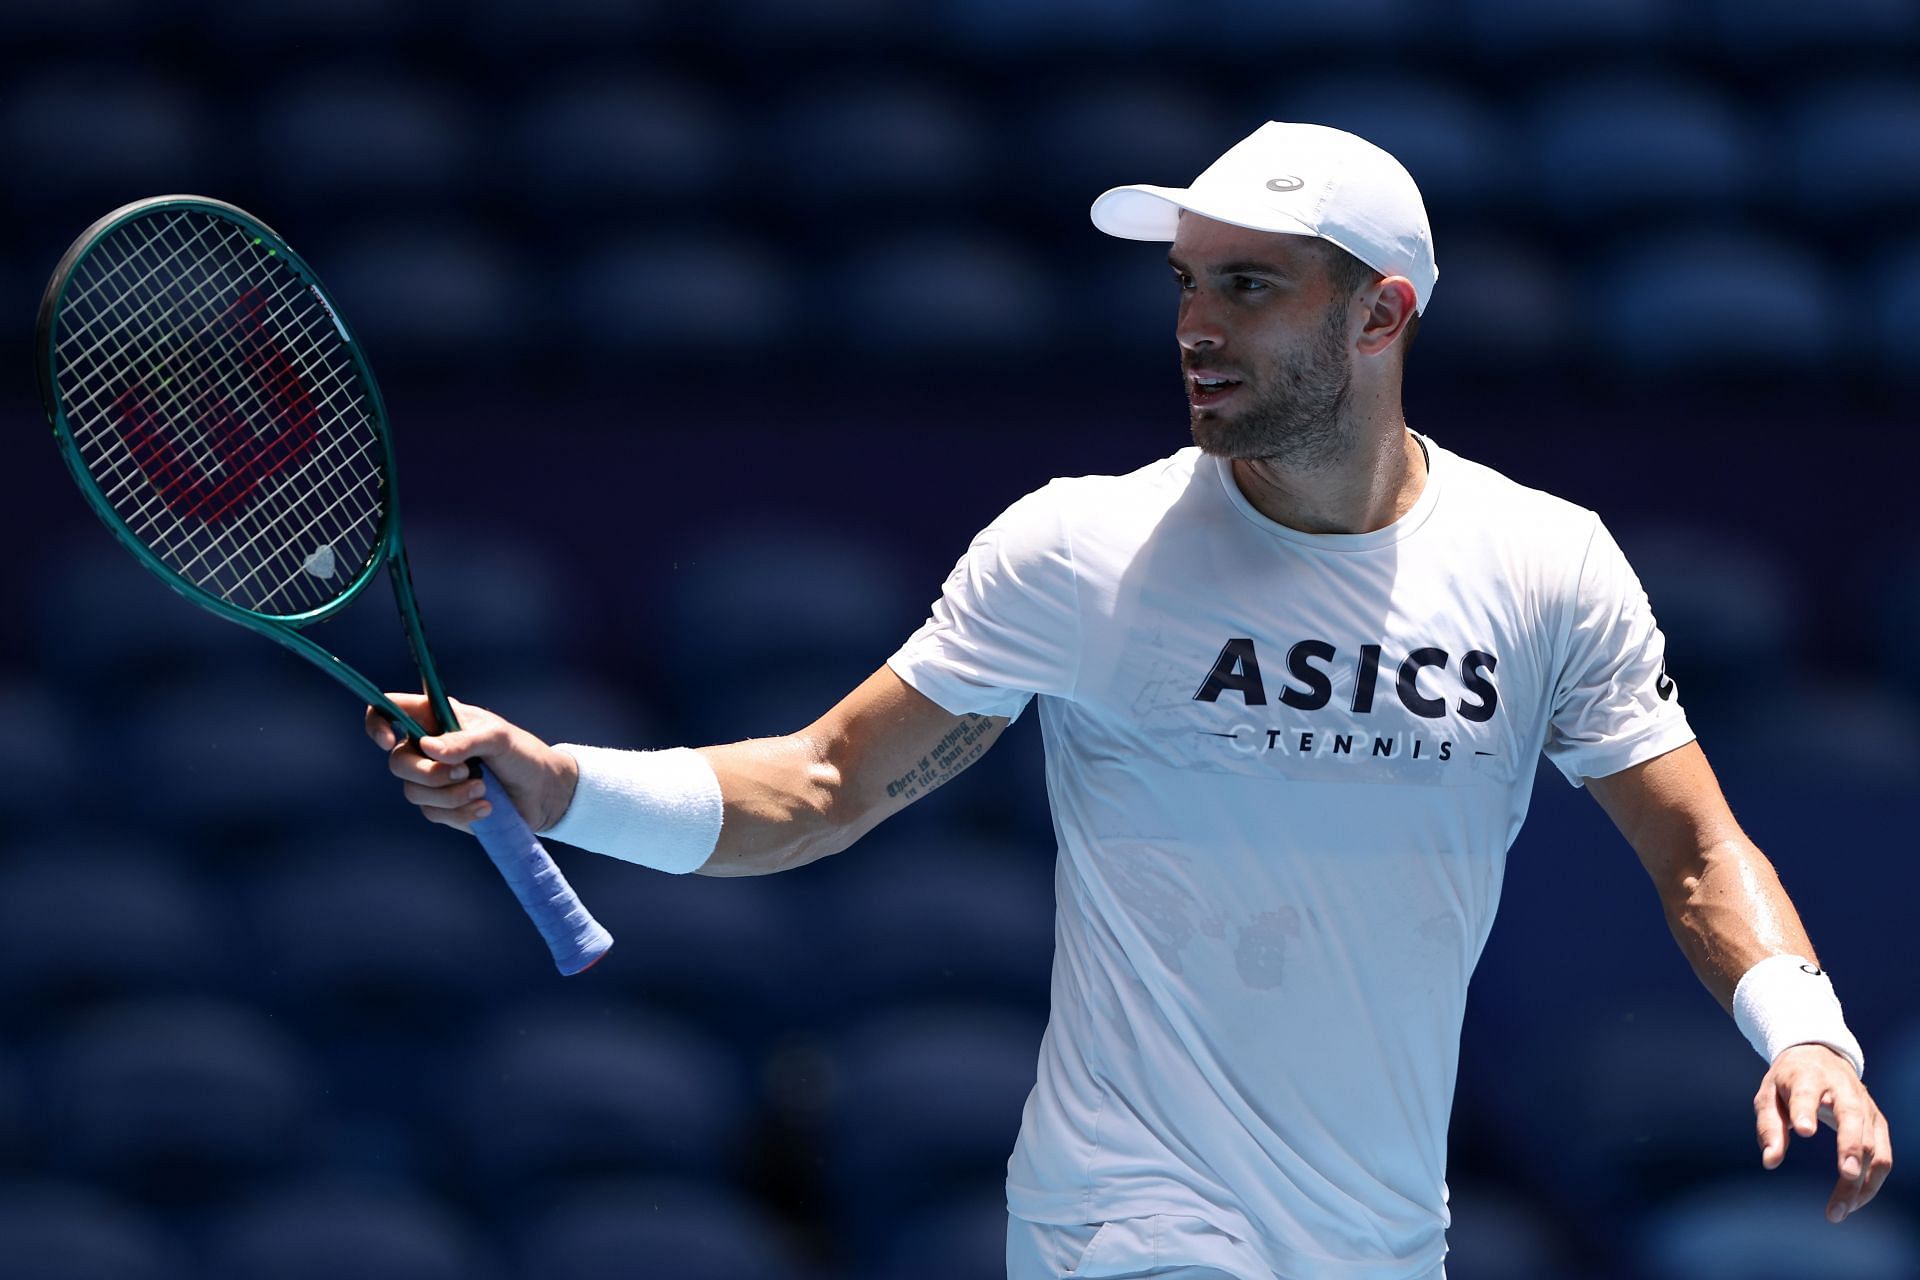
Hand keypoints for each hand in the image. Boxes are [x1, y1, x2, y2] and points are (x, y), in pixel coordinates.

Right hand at [363, 692, 578, 833]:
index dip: (378, 722)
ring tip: (483, 789)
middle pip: (397, 761)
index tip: (390, 740)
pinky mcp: (443, 807)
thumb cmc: (522, 754)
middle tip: (464, 772)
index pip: (389, 709)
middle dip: (429, 773)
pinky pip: (433, 813)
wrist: (543, 793)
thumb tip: (428, 748)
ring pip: (413, 791)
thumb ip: (464, 740)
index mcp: (436, 718)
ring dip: (450, 794)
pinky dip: (460, 812)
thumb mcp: (498, 739)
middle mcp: (428, 747)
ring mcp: (433, 779)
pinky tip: (487, 807)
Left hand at [1755, 1043, 1892, 1222]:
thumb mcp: (1769, 1095)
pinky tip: (1853, 1202)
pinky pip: (1883, 1157)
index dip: (1806, 1110)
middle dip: (1850, 1147)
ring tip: (1839, 1210)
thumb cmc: (1789, 1081)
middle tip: (1845, 1175)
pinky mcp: (1878, 1124)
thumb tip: (1770, 1161)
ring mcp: (1866, 1108)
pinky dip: (1871, 1183)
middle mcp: (1844, 1091)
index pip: (1807, 1092)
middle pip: (1852, 1119)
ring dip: (1860, 1180)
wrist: (1820, 1056)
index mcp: (1808, 1076)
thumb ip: (1769, 1126)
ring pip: (1872, 1145)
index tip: (1803, 1130)